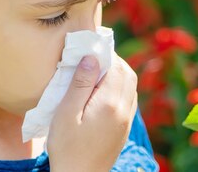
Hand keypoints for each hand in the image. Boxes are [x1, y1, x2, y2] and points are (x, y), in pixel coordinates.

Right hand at [47, 53, 137, 171]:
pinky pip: (129, 101)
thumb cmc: (67, 148)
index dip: (106, 55)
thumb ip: (80, 85)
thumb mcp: (66, 114)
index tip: (91, 49)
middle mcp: (124, 110)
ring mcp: (126, 121)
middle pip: (128, 75)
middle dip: (114, 63)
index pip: (117, 68)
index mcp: (110, 104)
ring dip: (118, 76)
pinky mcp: (124, 130)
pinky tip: (101, 95)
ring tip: (96, 76)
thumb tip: (92, 58)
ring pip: (131, 88)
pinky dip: (119, 90)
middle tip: (93, 60)